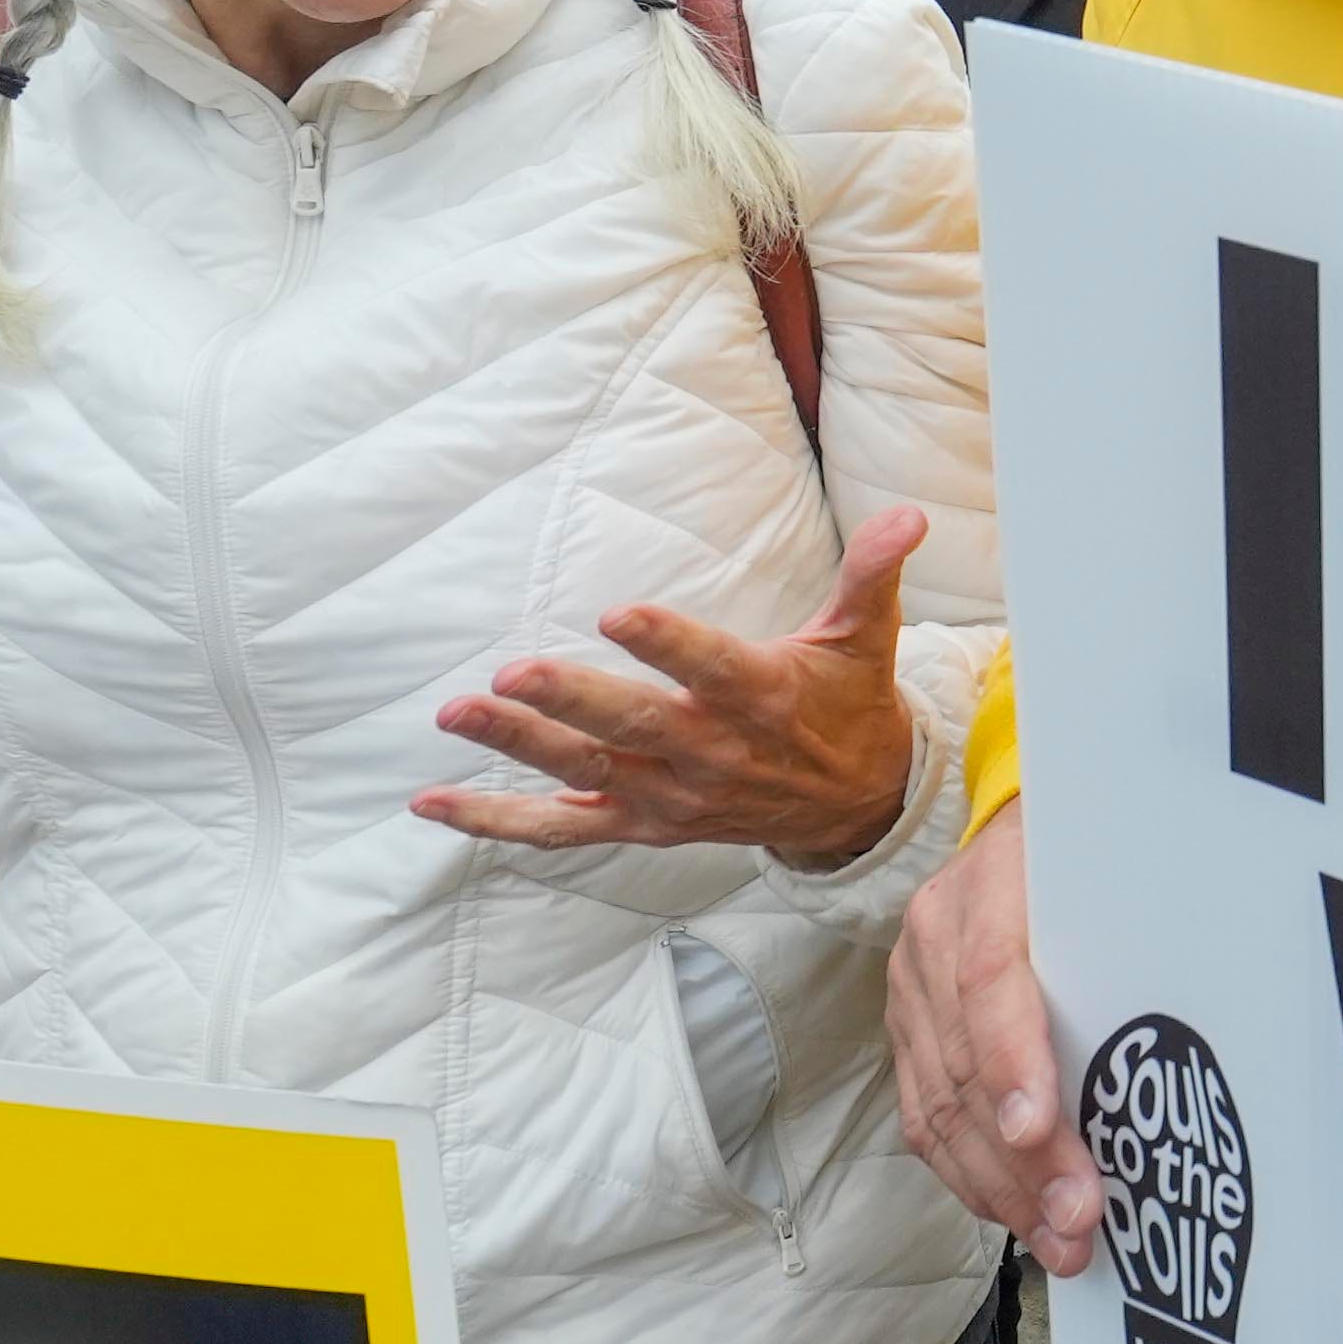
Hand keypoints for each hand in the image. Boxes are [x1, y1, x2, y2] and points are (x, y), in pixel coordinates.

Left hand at [427, 506, 930, 872]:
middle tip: (510, 675)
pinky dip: (498, 822)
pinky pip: (563, 830)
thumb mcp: (866, 637)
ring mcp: (671, 796)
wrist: (855, 807)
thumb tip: (909, 513)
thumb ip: (873, 573)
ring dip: (517, 749)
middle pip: (633, 729)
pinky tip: (433, 802)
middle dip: (570, 704)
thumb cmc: (847, 704)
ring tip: (455, 714)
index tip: (616, 611)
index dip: (666, 642)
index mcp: (762, 698)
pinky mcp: (643, 824)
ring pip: (587, 773)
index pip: (710, 668)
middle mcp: (710, 754)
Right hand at [886, 808, 1102, 1273]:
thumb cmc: (1091, 855)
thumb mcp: (1115, 864)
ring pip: (941, 1105)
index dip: (1012, 1059)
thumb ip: (1138, 924)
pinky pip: (927, 1118)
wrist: (1021, 830)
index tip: (1037, 1129)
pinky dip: (973, 1176)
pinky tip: (1016, 1215)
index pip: (991, 979)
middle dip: (1024, 1159)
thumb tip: (1206, 1012)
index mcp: (989, 882)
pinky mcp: (909, 1031)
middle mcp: (934, 938)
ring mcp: (912, 989)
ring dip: (1001, 1187)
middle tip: (1078, 1223)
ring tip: (1058, 1242)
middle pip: (968, 1062)